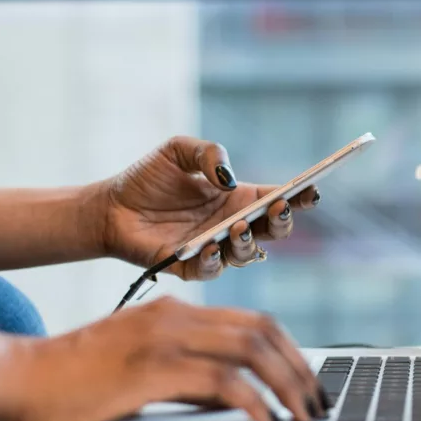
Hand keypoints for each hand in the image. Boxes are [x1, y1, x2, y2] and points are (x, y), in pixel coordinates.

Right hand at [0, 297, 328, 420]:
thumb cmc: (81, 378)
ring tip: (302, 414)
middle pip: (262, 330)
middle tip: (317, 401)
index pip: (254, 321)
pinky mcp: (151, 367)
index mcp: (177, 311)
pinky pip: (219, 380)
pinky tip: (264, 420)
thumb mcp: (147, 367)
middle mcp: (176, 315)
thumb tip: (238, 397)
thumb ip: (192, 374)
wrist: (22, 376)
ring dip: (286, 384)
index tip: (309, 381)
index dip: (291, 350)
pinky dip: (252, 401)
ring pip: (250, 350)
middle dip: (300, 368)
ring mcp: (164, 337)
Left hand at [96, 136, 320, 279]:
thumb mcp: (178, 150)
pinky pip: (211, 270)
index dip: (299, 196)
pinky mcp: (190, 267)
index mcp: (238, 199)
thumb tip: (228, 178)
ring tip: (238, 227)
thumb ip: (208, 153)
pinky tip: (210, 245)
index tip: (311, 190)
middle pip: (273, 231)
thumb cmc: (148, 178)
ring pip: (248, 254)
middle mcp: (232, 225)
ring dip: (248, 242)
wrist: (110, 207)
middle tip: (278, 208)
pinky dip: (214, 260)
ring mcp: (215, 248)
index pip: (278, 199)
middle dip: (282, 221)